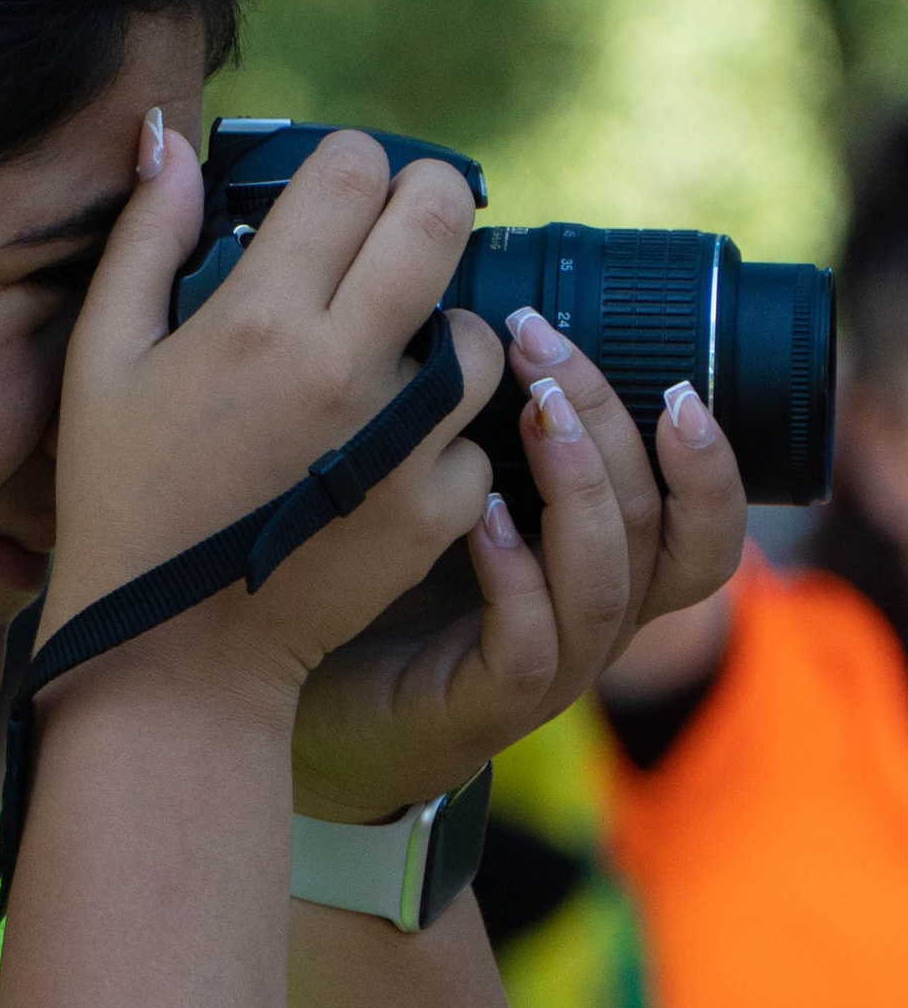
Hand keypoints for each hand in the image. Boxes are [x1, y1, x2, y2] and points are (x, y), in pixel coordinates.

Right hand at [47, 121, 499, 698]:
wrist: (168, 652)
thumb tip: (167, 138)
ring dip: (447, 329)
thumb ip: (141, 239)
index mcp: (257, 316)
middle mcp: (341, 366)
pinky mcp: (436, 509)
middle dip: (428, 204)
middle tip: (400, 231)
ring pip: (482, 333)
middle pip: (442, 219)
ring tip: (397, 353)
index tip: (339, 189)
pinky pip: (478, 438)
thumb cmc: (120, 498)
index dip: (353, 163)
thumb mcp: (100, 359)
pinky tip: (393, 451)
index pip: (355, 171)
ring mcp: (400, 442)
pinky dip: (446, 440)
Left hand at [292, 309, 748, 821]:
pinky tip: (481, 514)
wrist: (296, 705)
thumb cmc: (371, 584)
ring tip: (533, 413)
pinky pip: (527, 647)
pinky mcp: (480, 708)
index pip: (700, 524)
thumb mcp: (440, 489)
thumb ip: (478, 420)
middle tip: (548, 349)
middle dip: (614, 429)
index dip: (711, 462)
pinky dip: (514, 576)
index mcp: (598, 568)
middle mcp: (590, 619)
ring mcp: (542, 667)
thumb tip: (482, 299)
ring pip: (607, 586)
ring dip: (580, 489)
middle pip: (657, 531)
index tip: (675, 376)